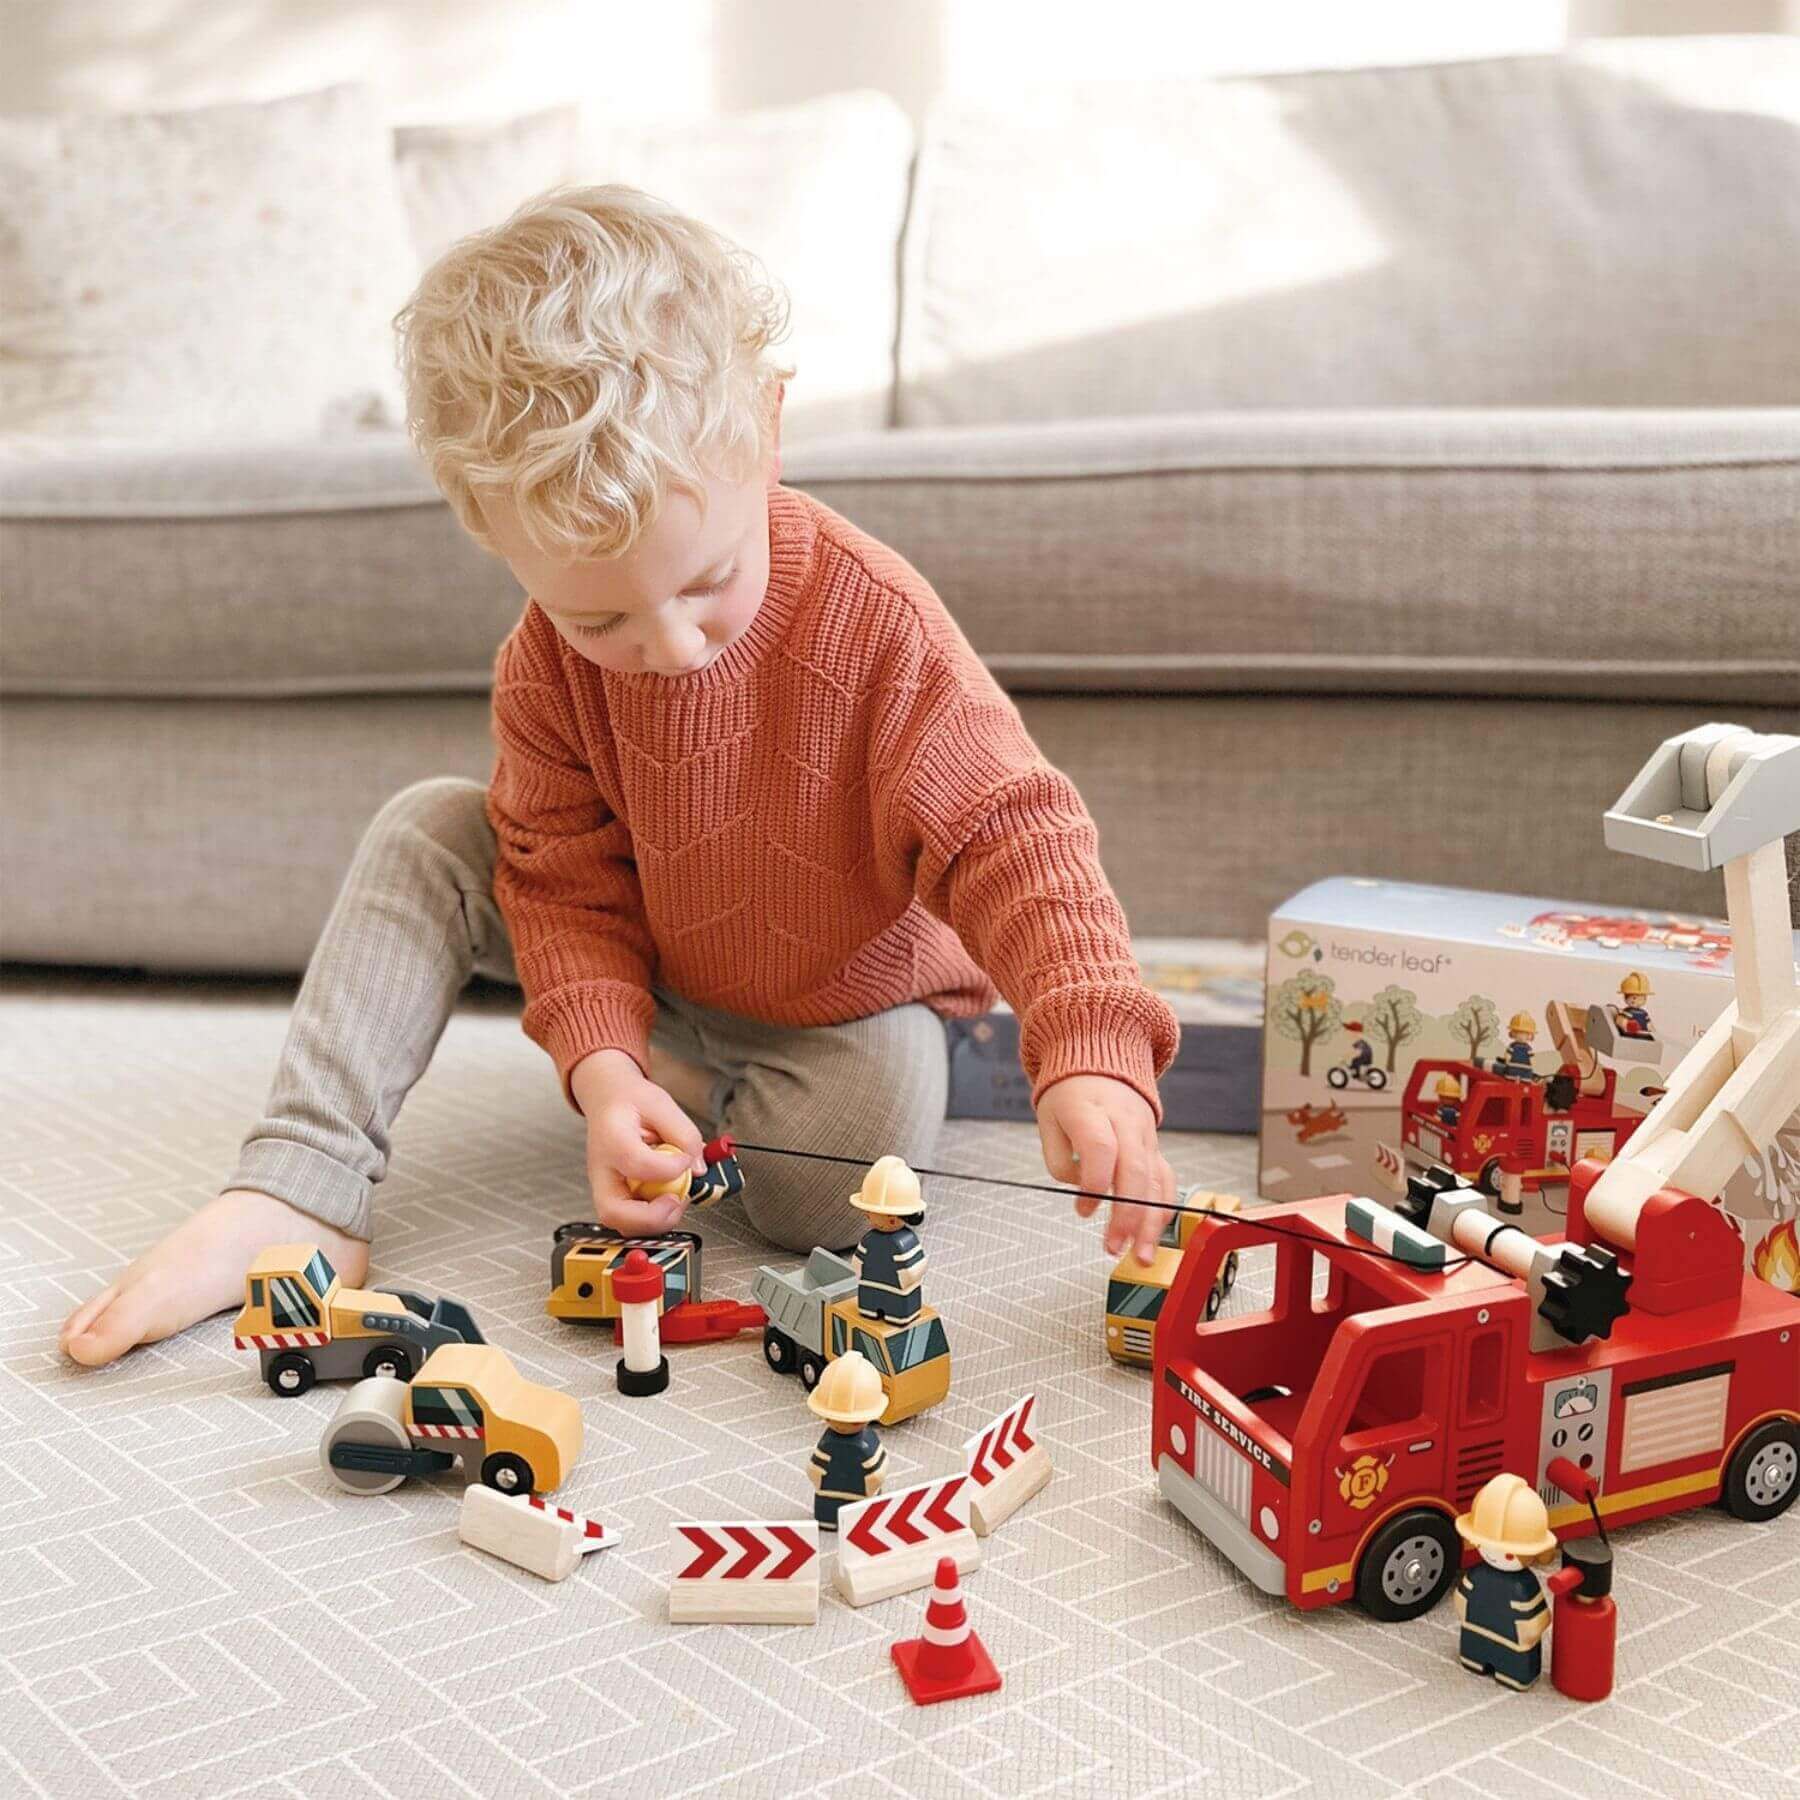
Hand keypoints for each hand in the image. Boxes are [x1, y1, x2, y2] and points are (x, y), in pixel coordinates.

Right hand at [569, 1048, 706, 1233]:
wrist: (608, 1101)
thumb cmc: (631, 1102)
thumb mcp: (662, 1105)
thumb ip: (685, 1135)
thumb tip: (699, 1169)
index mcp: (612, 1138)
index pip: (636, 1162)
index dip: (669, 1168)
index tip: (687, 1160)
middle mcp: (602, 1169)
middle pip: (614, 1211)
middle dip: (653, 1217)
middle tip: (678, 1200)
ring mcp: (605, 1187)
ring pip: (622, 1223)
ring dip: (656, 1220)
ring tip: (678, 1198)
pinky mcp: (615, 1197)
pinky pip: (632, 1220)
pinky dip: (654, 1217)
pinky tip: (668, 1197)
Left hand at [1036, 1073, 1175, 1264]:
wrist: (1100, 1067)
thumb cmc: (1070, 1097)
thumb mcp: (1048, 1121)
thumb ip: (1060, 1161)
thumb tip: (1085, 1193)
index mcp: (1091, 1110)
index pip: (1100, 1147)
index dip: (1094, 1183)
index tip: (1083, 1210)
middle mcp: (1124, 1121)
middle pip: (1134, 1170)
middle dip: (1127, 1215)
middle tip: (1113, 1247)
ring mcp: (1144, 1135)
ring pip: (1155, 1179)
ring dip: (1150, 1222)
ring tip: (1141, 1256)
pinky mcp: (1155, 1147)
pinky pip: (1166, 1179)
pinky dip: (1163, 1208)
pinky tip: (1155, 1233)